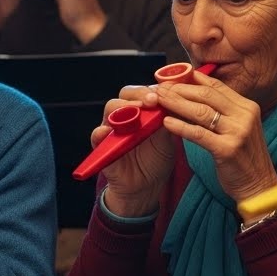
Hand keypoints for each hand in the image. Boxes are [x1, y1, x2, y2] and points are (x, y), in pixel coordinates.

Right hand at [96, 84, 178, 217]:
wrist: (146, 187)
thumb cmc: (156, 159)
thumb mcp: (168, 137)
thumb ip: (169, 120)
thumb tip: (180, 99)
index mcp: (141, 111)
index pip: (144, 91)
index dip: (153, 89)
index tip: (165, 92)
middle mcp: (125, 116)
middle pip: (125, 95)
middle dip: (139, 95)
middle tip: (152, 100)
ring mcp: (112, 129)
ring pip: (110, 109)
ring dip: (122, 108)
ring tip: (135, 112)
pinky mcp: (102, 146)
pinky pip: (96, 136)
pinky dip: (100, 132)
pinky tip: (107, 131)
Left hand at [153, 70, 276, 204]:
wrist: (259, 186)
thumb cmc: (242, 158)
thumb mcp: (236, 128)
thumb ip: (220, 111)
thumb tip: (189, 94)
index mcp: (247, 107)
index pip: (215, 86)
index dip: (190, 80)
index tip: (169, 78)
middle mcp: (245, 116)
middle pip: (206, 95)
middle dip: (179, 89)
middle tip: (159, 88)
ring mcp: (238, 132)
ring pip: (201, 111)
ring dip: (176, 103)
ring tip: (158, 100)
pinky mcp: (228, 150)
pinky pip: (199, 134)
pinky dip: (181, 127)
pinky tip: (166, 123)